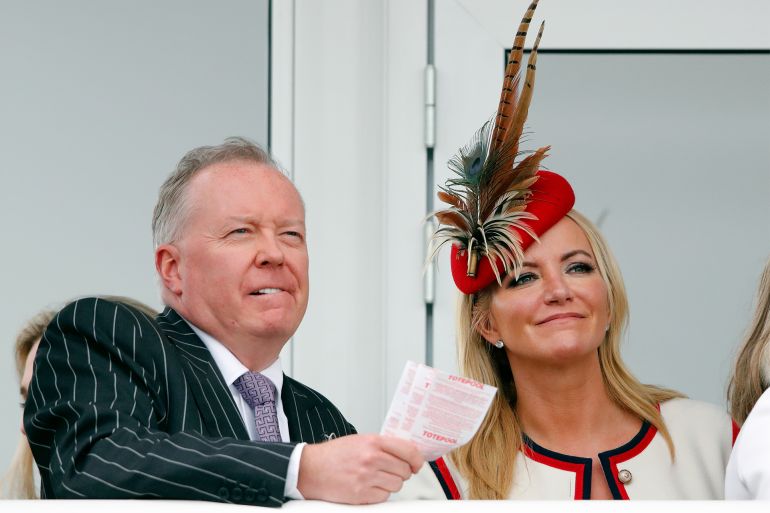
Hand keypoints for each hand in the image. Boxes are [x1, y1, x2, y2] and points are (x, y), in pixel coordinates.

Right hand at [297, 434, 422, 503]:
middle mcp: (372, 458)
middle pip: (404, 470)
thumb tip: (405, 452)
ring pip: (396, 485)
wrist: (311, 468)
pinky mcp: (361, 494)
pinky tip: (368, 486)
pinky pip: (384, 497)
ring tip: (376, 478)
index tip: (416, 463)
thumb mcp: (359, 440)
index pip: (408, 450)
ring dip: (390, 483)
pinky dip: (379, 494)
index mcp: (373, 442)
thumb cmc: (333, 454)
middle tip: (392, 471)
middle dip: (402, 472)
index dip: (417, 459)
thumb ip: (382, 445)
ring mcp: (367, 477)